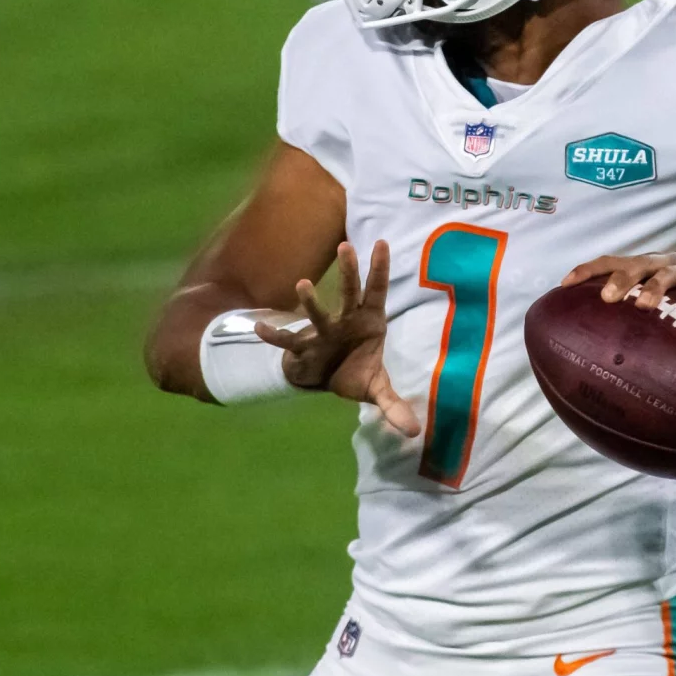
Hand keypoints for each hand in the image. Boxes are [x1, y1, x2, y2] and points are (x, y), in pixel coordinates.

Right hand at [257, 241, 420, 436]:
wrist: (327, 379)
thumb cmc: (356, 371)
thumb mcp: (377, 388)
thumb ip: (394, 406)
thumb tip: (415, 433)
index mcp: (370, 322)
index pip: (377, 292)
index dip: (380, 269)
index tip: (382, 242)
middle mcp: (346, 321)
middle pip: (349, 293)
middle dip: (348, 272)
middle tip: (346, 247)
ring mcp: (324, 332)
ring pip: (318, 314)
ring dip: (311, 301)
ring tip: (303, 284)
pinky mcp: (305, 347)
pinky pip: (288, 342)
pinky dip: (274, 336)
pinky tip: (260, 328)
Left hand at [561, 253, 675, 328]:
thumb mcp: (657, 306)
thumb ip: (630, 315)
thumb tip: (592, 339)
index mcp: (645, 267)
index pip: (612, 262)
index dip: (588, 270)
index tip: (564, 284)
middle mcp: (665, 264)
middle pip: (638, 265)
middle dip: (621, 279)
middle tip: (606, 297)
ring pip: (670, 274)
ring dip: (655, 288)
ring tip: (644, 306)